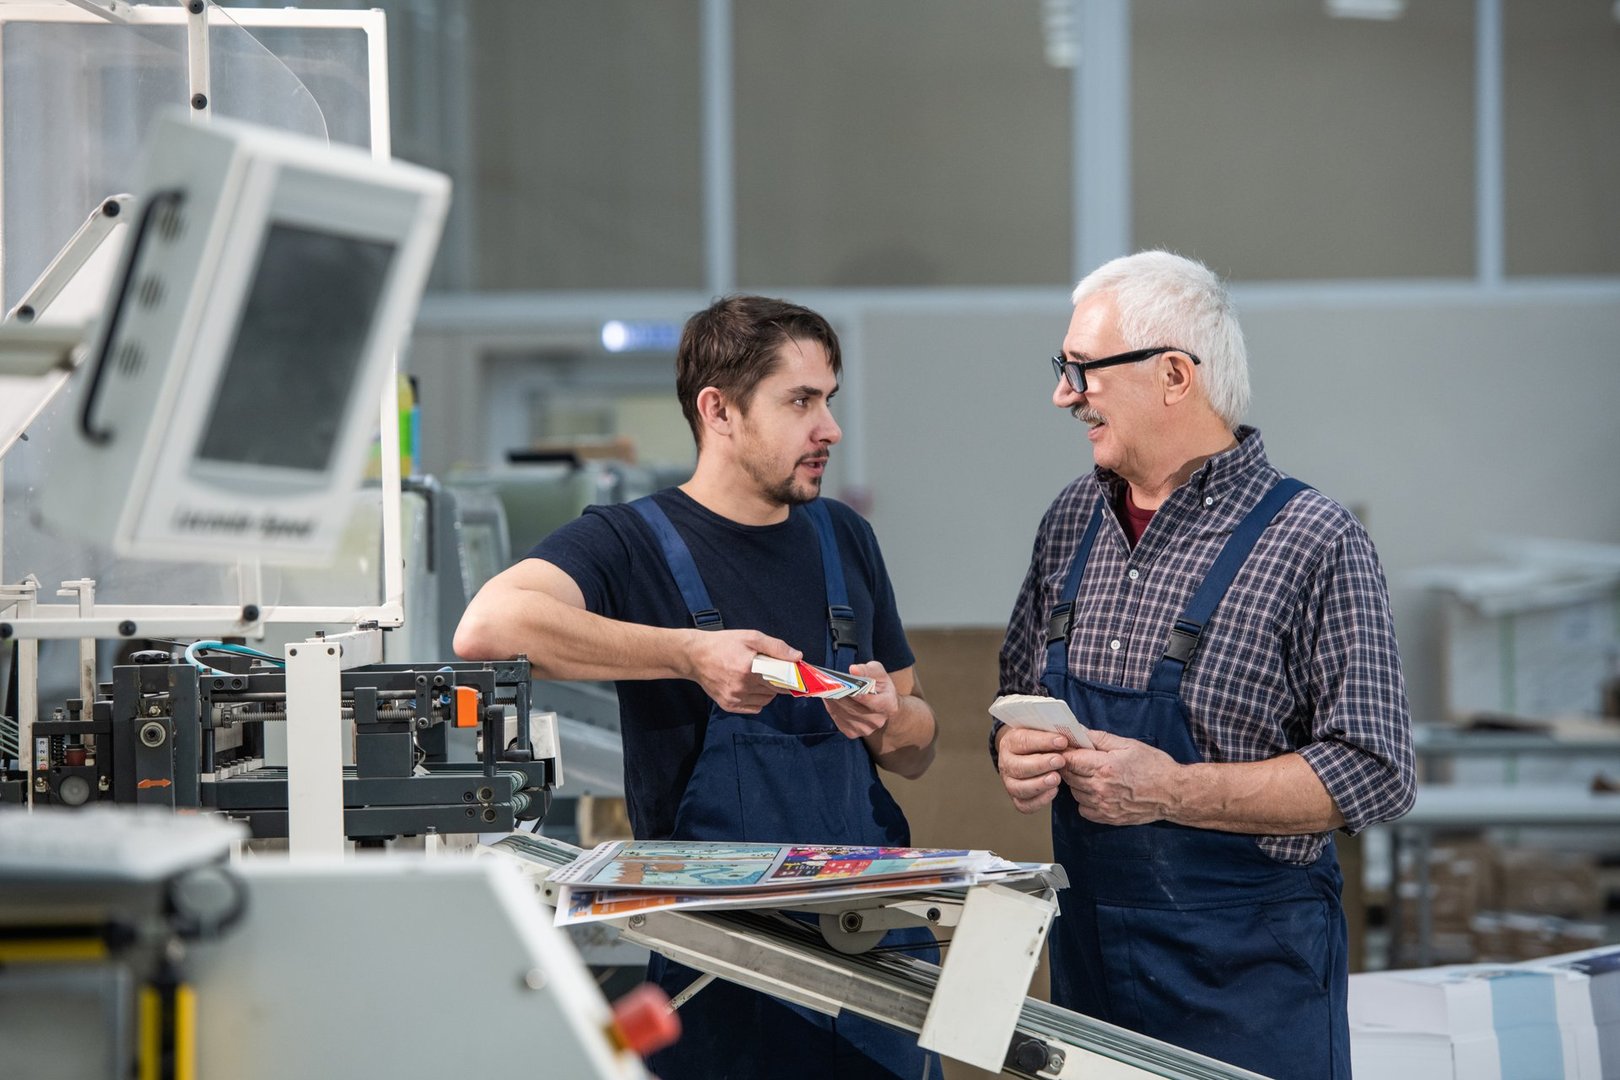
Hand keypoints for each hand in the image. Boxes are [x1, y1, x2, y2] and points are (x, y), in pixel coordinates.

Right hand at [685, 630, 799, 714]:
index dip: (792, 677)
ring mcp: (735, 697)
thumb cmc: (724, 644)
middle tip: (775, 671)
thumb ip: (775, 647)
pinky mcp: (729, 705)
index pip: (782, 679)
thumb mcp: (751, 637)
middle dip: (780, 681)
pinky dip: (758, 699)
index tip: (797, 675)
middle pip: (775, 690)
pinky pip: (755, 707)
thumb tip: (797, 657)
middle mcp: (742, 685)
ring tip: (759, 677)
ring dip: (769, 691)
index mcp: (749, 667)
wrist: (695, 656)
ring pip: (767, 700)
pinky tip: (752, 687)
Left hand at [823, 661, 897, 739]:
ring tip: (826, 689)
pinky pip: (838, 720)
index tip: (846, 685)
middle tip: (828, 684)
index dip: (860, 695)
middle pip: (854, 709)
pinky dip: (832, 708)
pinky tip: (829, 699)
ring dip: (833, 702)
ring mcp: (865, 729)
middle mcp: (878, 721)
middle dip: (840, 695)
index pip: (874, 702)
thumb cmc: (879, 685)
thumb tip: (854, 670)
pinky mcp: (853, 733)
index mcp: (889, 705)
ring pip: (844, 714)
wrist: (881, 705)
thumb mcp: (878, 672)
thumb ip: (867, 670)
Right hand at [996, 725, 1070, 813]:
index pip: (1024, 740)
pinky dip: (1040, 800)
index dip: (1043, 741)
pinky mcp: (1017, 798)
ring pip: (1019, 788)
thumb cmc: (1041, 742)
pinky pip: (1025, 804)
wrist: (1031, 755)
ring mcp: (1009, 782)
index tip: (1062, 741)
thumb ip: (1054, 731)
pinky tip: (1054, 791)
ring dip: (1039, 784)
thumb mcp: (1044, 731)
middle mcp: (1006, 762)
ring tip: (1057, 778)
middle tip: (1060, 761)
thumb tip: (1072, 733)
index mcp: (1011, 741)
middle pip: (1019, 766)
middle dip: (1041, 764)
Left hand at [1059, 728, 1178, 825]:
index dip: (1064, 752)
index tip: (1067, 748)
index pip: (1069, 760)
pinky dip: (1085, 800)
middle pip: (1068, 776)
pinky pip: (1083, 809)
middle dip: (1069, 766)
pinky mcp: (1107, 818)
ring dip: (1077, 783)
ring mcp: (1103, 805)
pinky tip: (1096, 791)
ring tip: (1091, 775)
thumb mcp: (1128, 745)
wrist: (1173, 794)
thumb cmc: (1154, 766)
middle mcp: (1100, 788)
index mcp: (1104, 767)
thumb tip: (1077, 730)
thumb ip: (1099, 738)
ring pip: (1074, 793)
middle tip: (1079, 759)